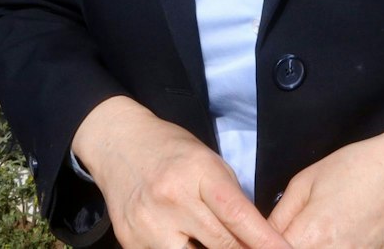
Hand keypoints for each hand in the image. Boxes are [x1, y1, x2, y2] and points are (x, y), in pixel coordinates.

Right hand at [73, 96, 291, 248]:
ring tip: (225, 246)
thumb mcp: (209, 162)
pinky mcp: (130, 242)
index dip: (265, 241)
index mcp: (197, 172)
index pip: (238, 216)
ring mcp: (148, 224)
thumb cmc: (171, 150)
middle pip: (221, 245)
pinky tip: (191, 244)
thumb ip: (231, 199)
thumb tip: (257, 237)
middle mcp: (171, 199)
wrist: (118, 144)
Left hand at [267, 117, 383, 248]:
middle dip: (288, 247)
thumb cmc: (358, 168)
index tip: (263, 239)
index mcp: (311, 237)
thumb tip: (261, 240)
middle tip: (294, 233)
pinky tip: (339, 238)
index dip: (264, 246)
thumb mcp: (305, 182)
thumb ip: (279, 217)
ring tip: (322, 233)